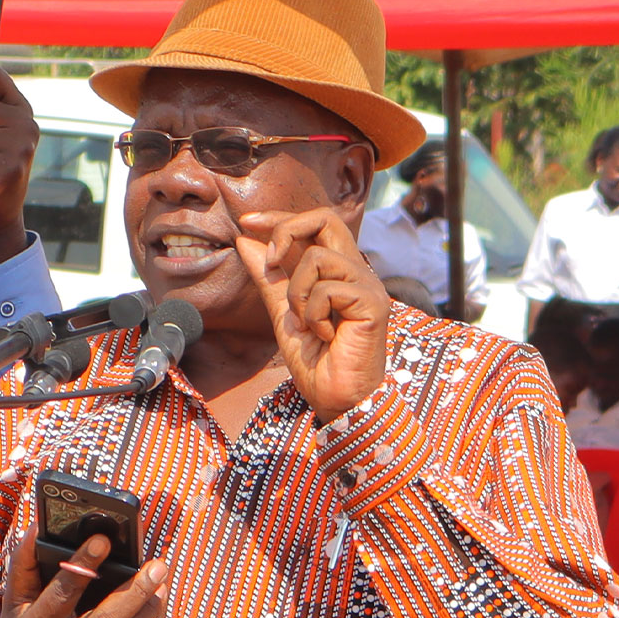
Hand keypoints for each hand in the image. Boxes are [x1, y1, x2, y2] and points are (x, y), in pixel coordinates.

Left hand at [233, 209, 390, 424]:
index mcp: (339, 272)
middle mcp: (357, 272)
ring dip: (297, 292)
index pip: (315, 224)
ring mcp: (368, 286)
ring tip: (305, 323)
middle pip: (326, 218)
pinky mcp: (374, 303)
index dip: (280, 218)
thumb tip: (245, 240)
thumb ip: (269, 277)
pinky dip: (313, 315)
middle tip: (271, 259)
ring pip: (318, 257)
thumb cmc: (317, 362)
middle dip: (288, 230)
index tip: (246, 222)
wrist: (337, 399)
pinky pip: (327, 289)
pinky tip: (325, 337)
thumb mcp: (283, 312)